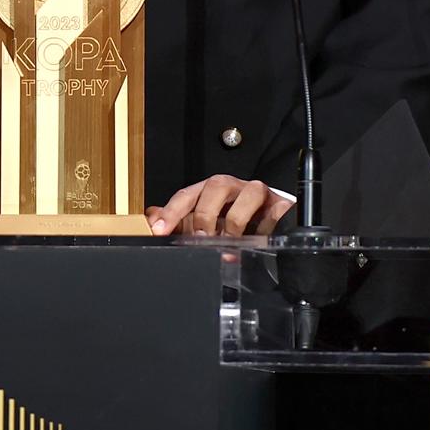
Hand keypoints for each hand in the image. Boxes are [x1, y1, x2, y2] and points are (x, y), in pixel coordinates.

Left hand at [146, 174, 292, 236]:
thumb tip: (150, 216)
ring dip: (236, 222)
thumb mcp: (201, 220)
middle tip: (200, 237)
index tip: (159, 229)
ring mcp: (256, 194)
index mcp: (209, 190)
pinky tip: (257, 240)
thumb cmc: (232, 217)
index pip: (186, 195)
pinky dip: (265, 228)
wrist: (268, 214)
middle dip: (206, 213)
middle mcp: (232, 188)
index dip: (171, 212)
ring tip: (229, 244)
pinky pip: (274, 211)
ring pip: (249, 194)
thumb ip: (176, 219)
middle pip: (216, 185)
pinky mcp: (279, 204)